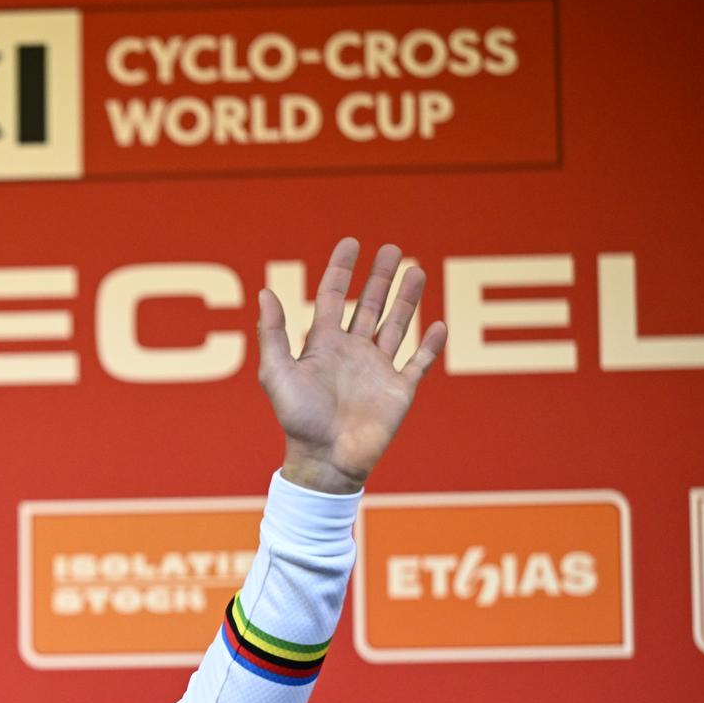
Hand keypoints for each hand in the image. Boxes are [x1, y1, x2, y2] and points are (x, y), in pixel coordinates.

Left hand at [257, 238, 446, 493]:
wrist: (325, 460)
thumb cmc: (297, 420)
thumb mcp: (277, 373)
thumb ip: (274, 333)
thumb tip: (265, 291)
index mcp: (323, 345)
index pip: (334, 297)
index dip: (341, 270)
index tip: (352, 242)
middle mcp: (352, 352)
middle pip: (369, 305)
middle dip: (379, 277)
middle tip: (392, 248)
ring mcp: (377, 370)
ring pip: (395, 325)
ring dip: (407, 299)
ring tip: (417, 269)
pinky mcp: (399, 390)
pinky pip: (418, 362)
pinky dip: (430, 345)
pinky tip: (438, 324)